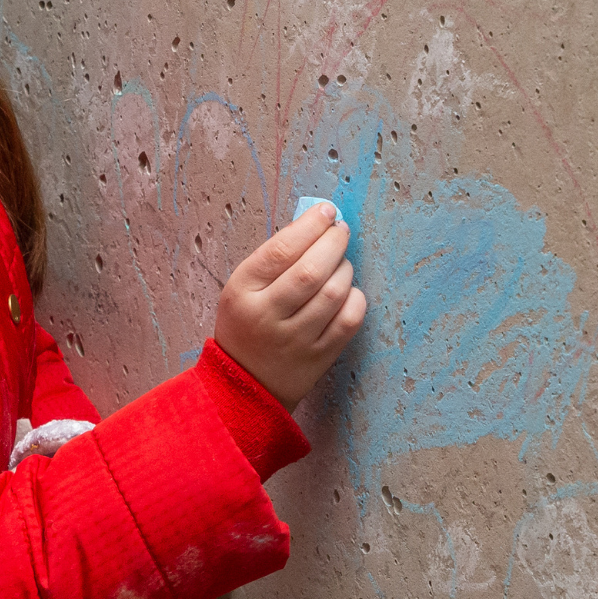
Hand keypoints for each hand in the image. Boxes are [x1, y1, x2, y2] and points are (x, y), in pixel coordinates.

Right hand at [213, 202, 367, 409]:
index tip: (326, 212)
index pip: (280, 250)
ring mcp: (295, 340)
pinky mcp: (319, 357)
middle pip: (311, 270)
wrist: (245, 385)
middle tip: (340, 231)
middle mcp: (267, 316)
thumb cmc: (247, 326)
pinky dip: (356, 298)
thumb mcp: (241, 289)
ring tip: (341, 262)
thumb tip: (316, 222)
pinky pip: (349, 320)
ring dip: (345, 268)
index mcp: (242, 293)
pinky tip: (347, 292)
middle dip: (334, 243)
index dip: (309, 226)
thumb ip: (273, 259)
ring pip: (334, 293)